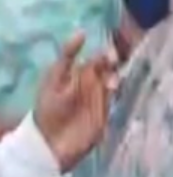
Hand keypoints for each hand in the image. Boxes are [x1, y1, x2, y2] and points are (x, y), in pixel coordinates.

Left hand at [35, 33, 117, 172]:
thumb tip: (83, 32)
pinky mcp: (107, 114)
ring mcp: (101, 100)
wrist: (50, 144)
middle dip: (115, 64)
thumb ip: (68, 56)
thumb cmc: (48, 109)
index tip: (112, 52)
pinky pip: (118, 98)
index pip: (99, 59)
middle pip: (110, 69)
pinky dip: (121, 92)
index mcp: (79, 74)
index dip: (106, 54)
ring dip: (116, 79)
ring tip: (111, 82)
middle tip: (115, 63)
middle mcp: (93, 85)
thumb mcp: (54, 79)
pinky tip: (116, 88)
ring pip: (116, 82)